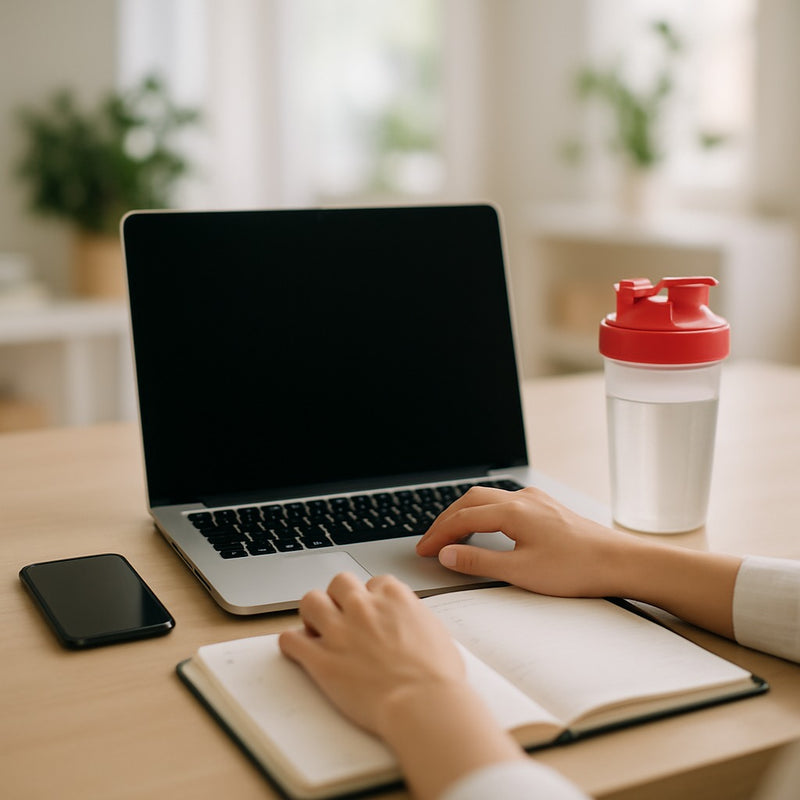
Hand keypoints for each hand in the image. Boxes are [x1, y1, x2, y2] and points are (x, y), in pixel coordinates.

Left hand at [279, 572, 524, 799]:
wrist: (423, 704)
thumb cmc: (437, 677)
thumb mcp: (435, 631)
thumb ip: (414, 617)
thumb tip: (409, 621)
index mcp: (393, 596)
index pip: (374, 582)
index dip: (372, 598)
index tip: (372, 611)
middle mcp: (363, 607)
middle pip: (339, 582)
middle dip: (339, 597)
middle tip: (342, 614)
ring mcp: (339, 631)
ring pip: (310, 601)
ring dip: (312, 613)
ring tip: (317, 627)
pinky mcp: (321, 659)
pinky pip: (290, 640)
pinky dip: (291, 644)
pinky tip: (298, 650)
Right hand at [417, 486, 741, 637]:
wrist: (619, 562)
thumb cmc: (576, 568)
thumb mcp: (521, 572)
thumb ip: (480, 562)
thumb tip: (448, 555)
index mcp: (512, 511)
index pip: (462, 519)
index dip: (438, 535)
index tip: (424, 550)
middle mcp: (522, 499)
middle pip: (470, 501)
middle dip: (446, 520)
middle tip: (431, 542)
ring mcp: (536, 501)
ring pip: (488, 499)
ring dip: (465, 514)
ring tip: (451, 534)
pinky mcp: (547, 508)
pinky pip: (505, 502)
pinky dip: (484, 513)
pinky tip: (487, 527)